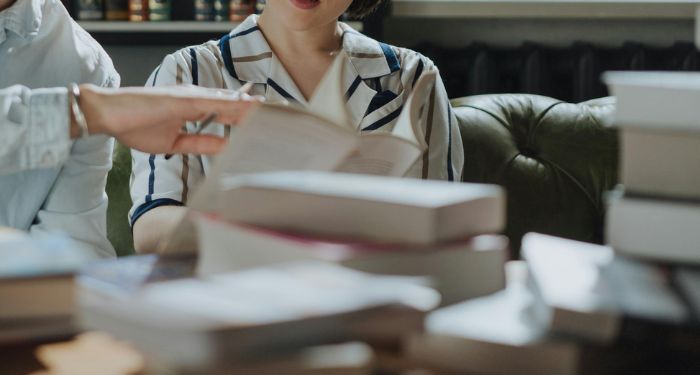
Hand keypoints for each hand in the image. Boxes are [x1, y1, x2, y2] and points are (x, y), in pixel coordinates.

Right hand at [78, 84, 258, 154]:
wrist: (108, 116)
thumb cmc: (135, 126)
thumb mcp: (175, 142)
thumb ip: (200, 143)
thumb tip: (224, 148)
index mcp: (194, 108)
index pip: (228, 112)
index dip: (249, 116)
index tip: (268, 122)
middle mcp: (196, 98)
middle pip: (233, 104)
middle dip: (257, 110)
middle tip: (281, 113)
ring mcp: (190, 96)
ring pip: (228, 100)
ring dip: (251, 105)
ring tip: (274, 109)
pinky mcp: (183, 98)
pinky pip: (213, 101)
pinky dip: (232, 103)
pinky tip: (248, 105)